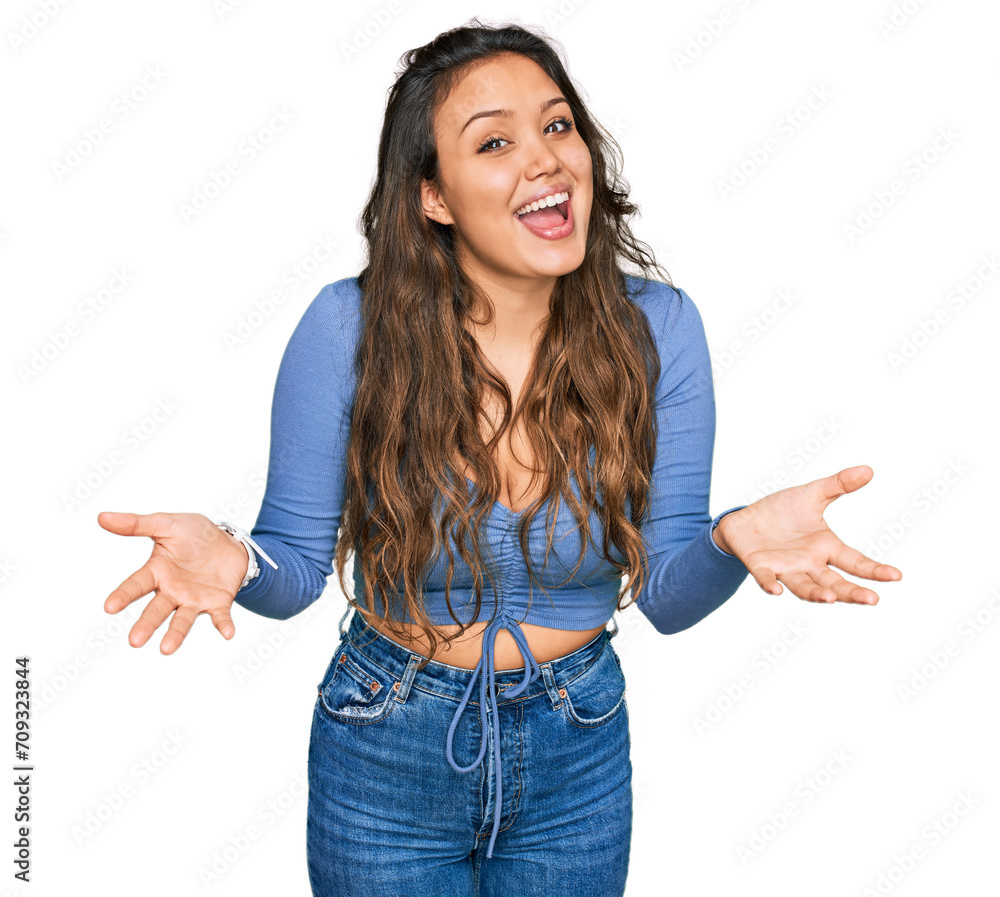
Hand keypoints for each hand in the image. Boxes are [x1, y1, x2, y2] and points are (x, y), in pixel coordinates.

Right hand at [98, 511, 249, 653]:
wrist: (229, 541)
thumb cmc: (195, 534)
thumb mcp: (167, 524)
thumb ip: (137, 524)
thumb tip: (102, 517)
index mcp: (157, 572)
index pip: (136, 584)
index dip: (123, 595)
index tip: (109, 607)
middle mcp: (172, 591)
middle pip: (156, 609)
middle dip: (146, 624)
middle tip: (135, 641)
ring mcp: (194, 599)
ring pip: (182, 619)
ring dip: (176, 634)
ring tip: (166, 649)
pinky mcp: (217, 603)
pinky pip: (220, 616)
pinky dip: (223, 625)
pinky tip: (227, 634)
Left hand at [715, 465, 901, 605]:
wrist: (746, 519)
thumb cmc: (782, 511)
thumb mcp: (811, 495)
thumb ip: (838, 485)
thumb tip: (867, 469)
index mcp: (826, 547)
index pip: (855, 561)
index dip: (874, 569)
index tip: (895, 576)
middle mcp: (809, 563)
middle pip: (834, 583)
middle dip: (852, 592)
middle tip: (872, 599)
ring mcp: (785, 568)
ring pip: (804, 586)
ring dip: (816, 593)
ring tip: (830, 598)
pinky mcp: (760, 566)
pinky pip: (766, 578)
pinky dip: (771, 584)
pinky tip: (776, 590)